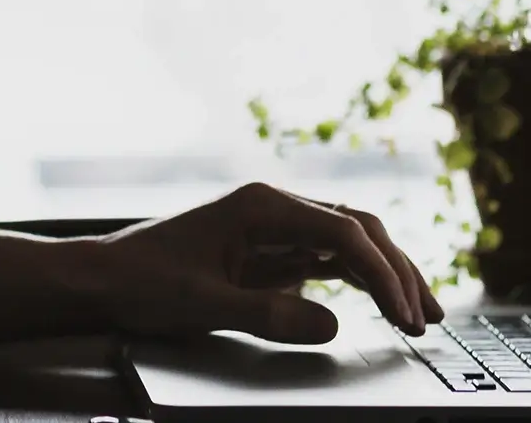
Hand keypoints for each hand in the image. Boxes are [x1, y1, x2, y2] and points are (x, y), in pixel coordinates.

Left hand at [90, 182, 441, 343]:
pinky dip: (359, 282)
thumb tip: (332, 323)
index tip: (404, 312)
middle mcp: (273, 208)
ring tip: (421, 314)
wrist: (102, 279)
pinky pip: (326, 260)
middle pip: (357, 231)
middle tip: (428, 317)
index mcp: (261, 206)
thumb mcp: (204, 304)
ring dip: (386, 275)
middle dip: (398, 271)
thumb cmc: (143, 282)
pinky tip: (382, 304)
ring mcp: (273, 228)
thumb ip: (268, 313)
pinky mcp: (268, 251)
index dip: (382, 273)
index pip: (344, 232)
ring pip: (348, 244)